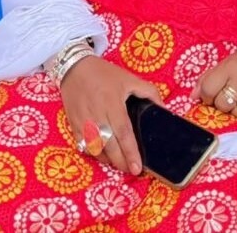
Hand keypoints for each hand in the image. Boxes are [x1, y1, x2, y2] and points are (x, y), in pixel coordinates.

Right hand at [59, 57, 161, 175]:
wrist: (73, 67)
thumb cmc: (103, 73)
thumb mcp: (129, 78)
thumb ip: (149, 93)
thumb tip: (163, 109)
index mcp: (112, 103)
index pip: (124, 133)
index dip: (131, 153)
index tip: (138, 168)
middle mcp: (97, 115)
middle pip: (110, 146)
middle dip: (121, 162)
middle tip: (131, 170)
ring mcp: (83, 121)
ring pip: (95, 149)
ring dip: (107, 160)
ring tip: (118, 163)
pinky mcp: (73, 123)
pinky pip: (83, 145)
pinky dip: (93, 153)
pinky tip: (102, 154)